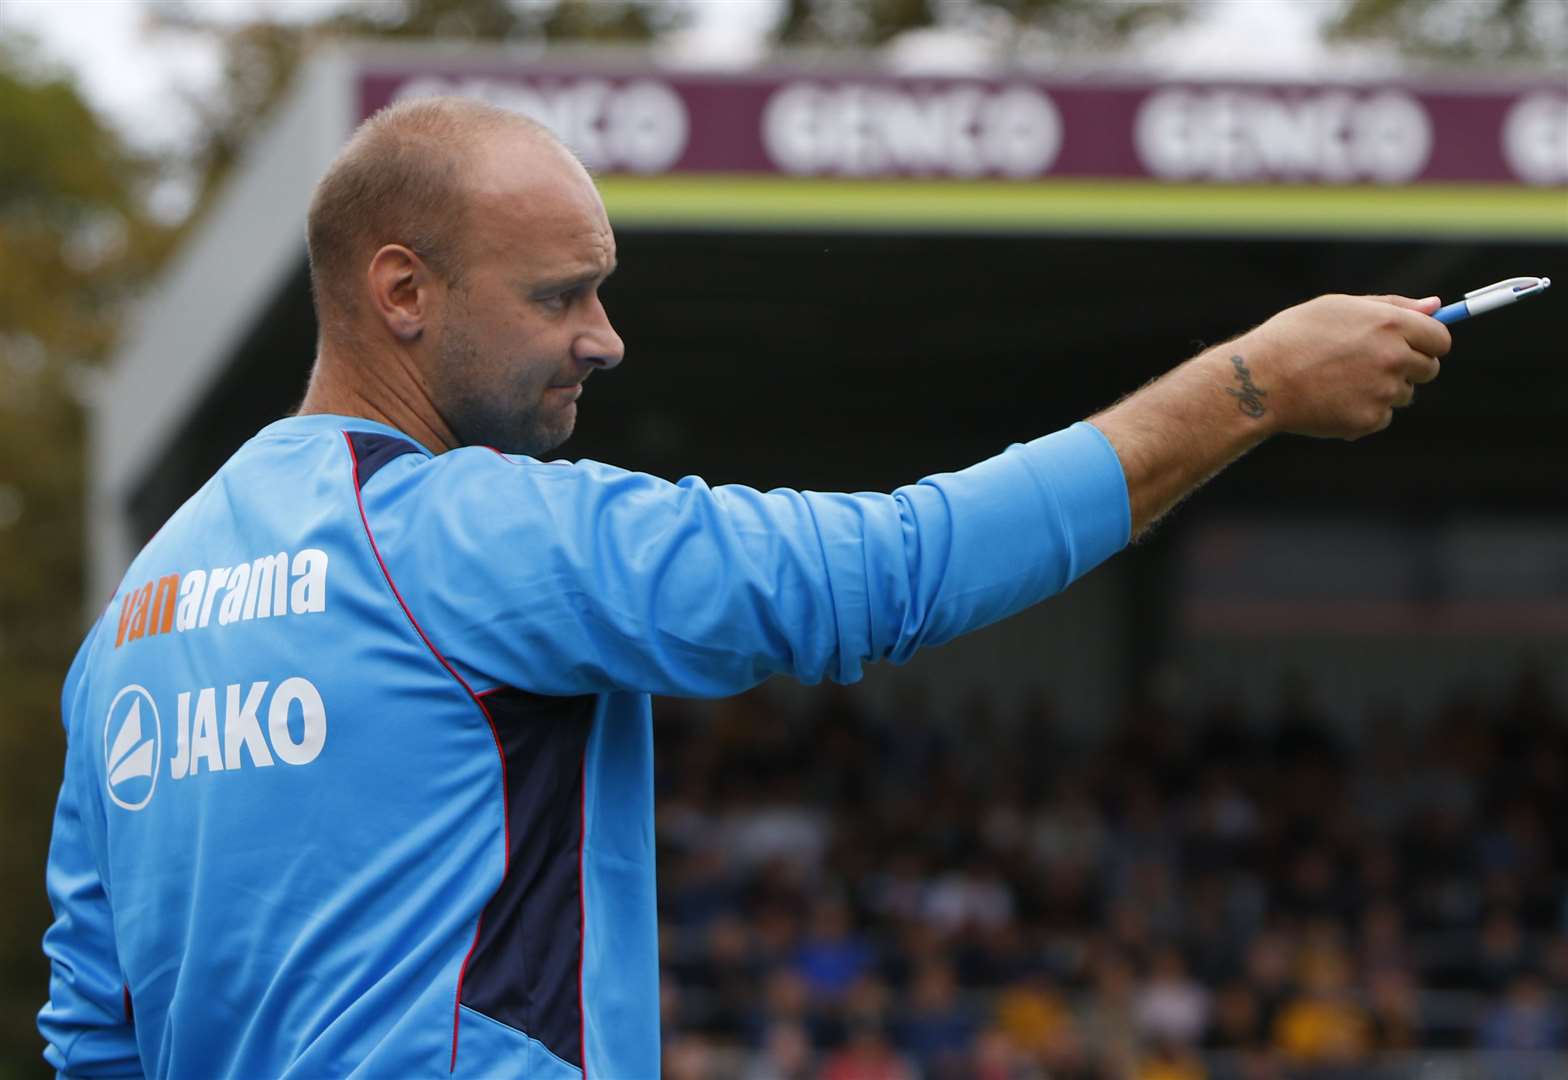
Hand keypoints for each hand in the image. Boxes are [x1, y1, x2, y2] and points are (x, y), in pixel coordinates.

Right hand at [1230, 294, 1450, 440]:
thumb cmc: (1294, 336)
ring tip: (1340, 382)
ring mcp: (1383, 391)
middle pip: (1429, 369)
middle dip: (1408, 368)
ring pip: (1403, 394)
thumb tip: (1437, 306)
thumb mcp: (1340, 307)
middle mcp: (1394, 357)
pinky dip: (1363, 412)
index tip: (1413, 347)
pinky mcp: (1369, 420)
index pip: (1440, 339)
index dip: (1428, 343)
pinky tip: (1332, 401)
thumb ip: (1392, 306)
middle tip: (1369, 366)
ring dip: (1383, 390)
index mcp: (1390, 324)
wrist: (1260, 380)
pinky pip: (1381, 417)